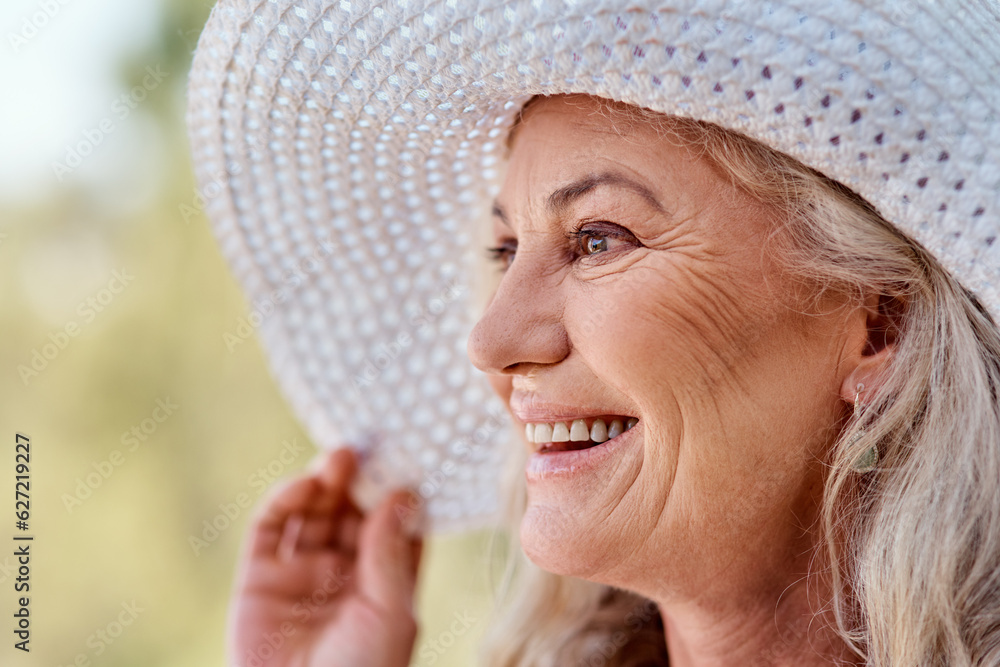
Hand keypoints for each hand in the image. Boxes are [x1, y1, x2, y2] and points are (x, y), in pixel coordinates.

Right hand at [227, 447, 422, 666]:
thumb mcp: (390, 613)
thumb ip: (391, 553)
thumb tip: (405, 495)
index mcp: (384, 585)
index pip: (393, 527)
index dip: (398, 493)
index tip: (408, 456)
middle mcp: (343, 576)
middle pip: (352, 514)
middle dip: (361, 481)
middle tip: (369, 448)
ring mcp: (300, 575)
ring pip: (314, 514)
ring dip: (325, 483)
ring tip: (340, 457)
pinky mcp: (259, 579)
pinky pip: (270, 529)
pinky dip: (285, 502)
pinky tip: (306, 485)